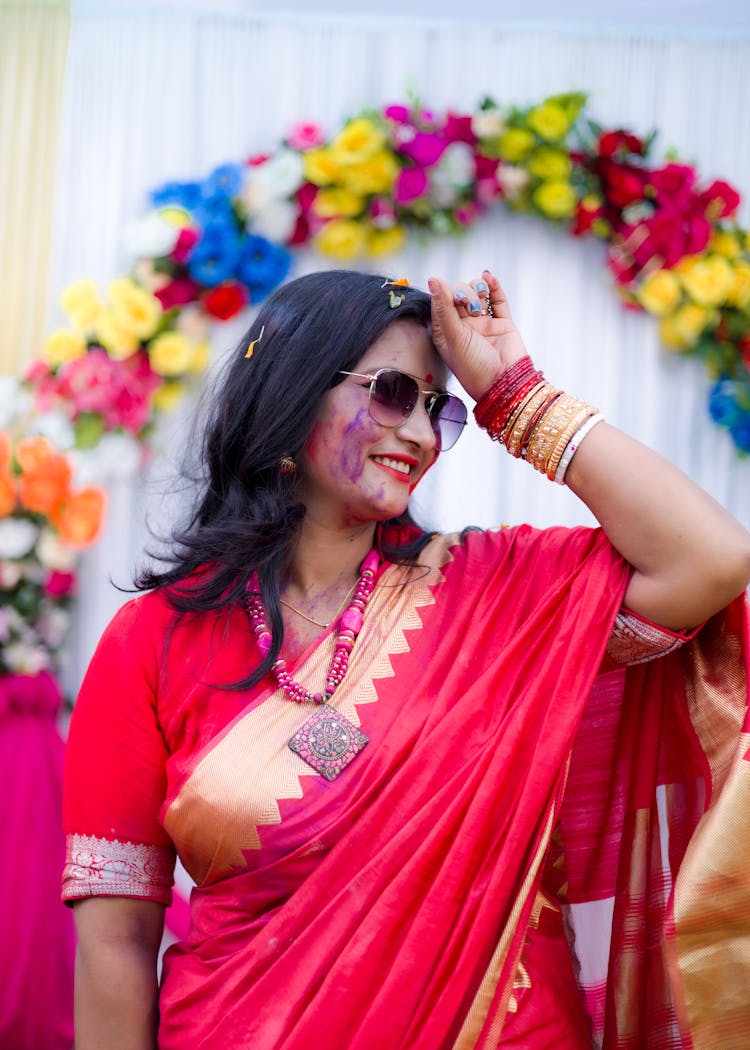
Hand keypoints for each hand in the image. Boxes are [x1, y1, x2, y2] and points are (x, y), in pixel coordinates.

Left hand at [428, 270, 527, 400]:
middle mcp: (463, 327)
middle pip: (459, 294)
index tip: (453, 298)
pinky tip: (488, 277)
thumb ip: (444, 308)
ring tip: (481, 301)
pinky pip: (498, 300)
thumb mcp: (453, 337)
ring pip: (478, 294)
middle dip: (464, 293)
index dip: (445, 293)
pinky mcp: (503, 323)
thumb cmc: (473, 367)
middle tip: (469, 304)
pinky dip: (493, 286)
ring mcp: (484, 324)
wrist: (504, 384)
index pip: (440, 302)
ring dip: (477, 290)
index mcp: (446, 333)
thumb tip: (433, 278)